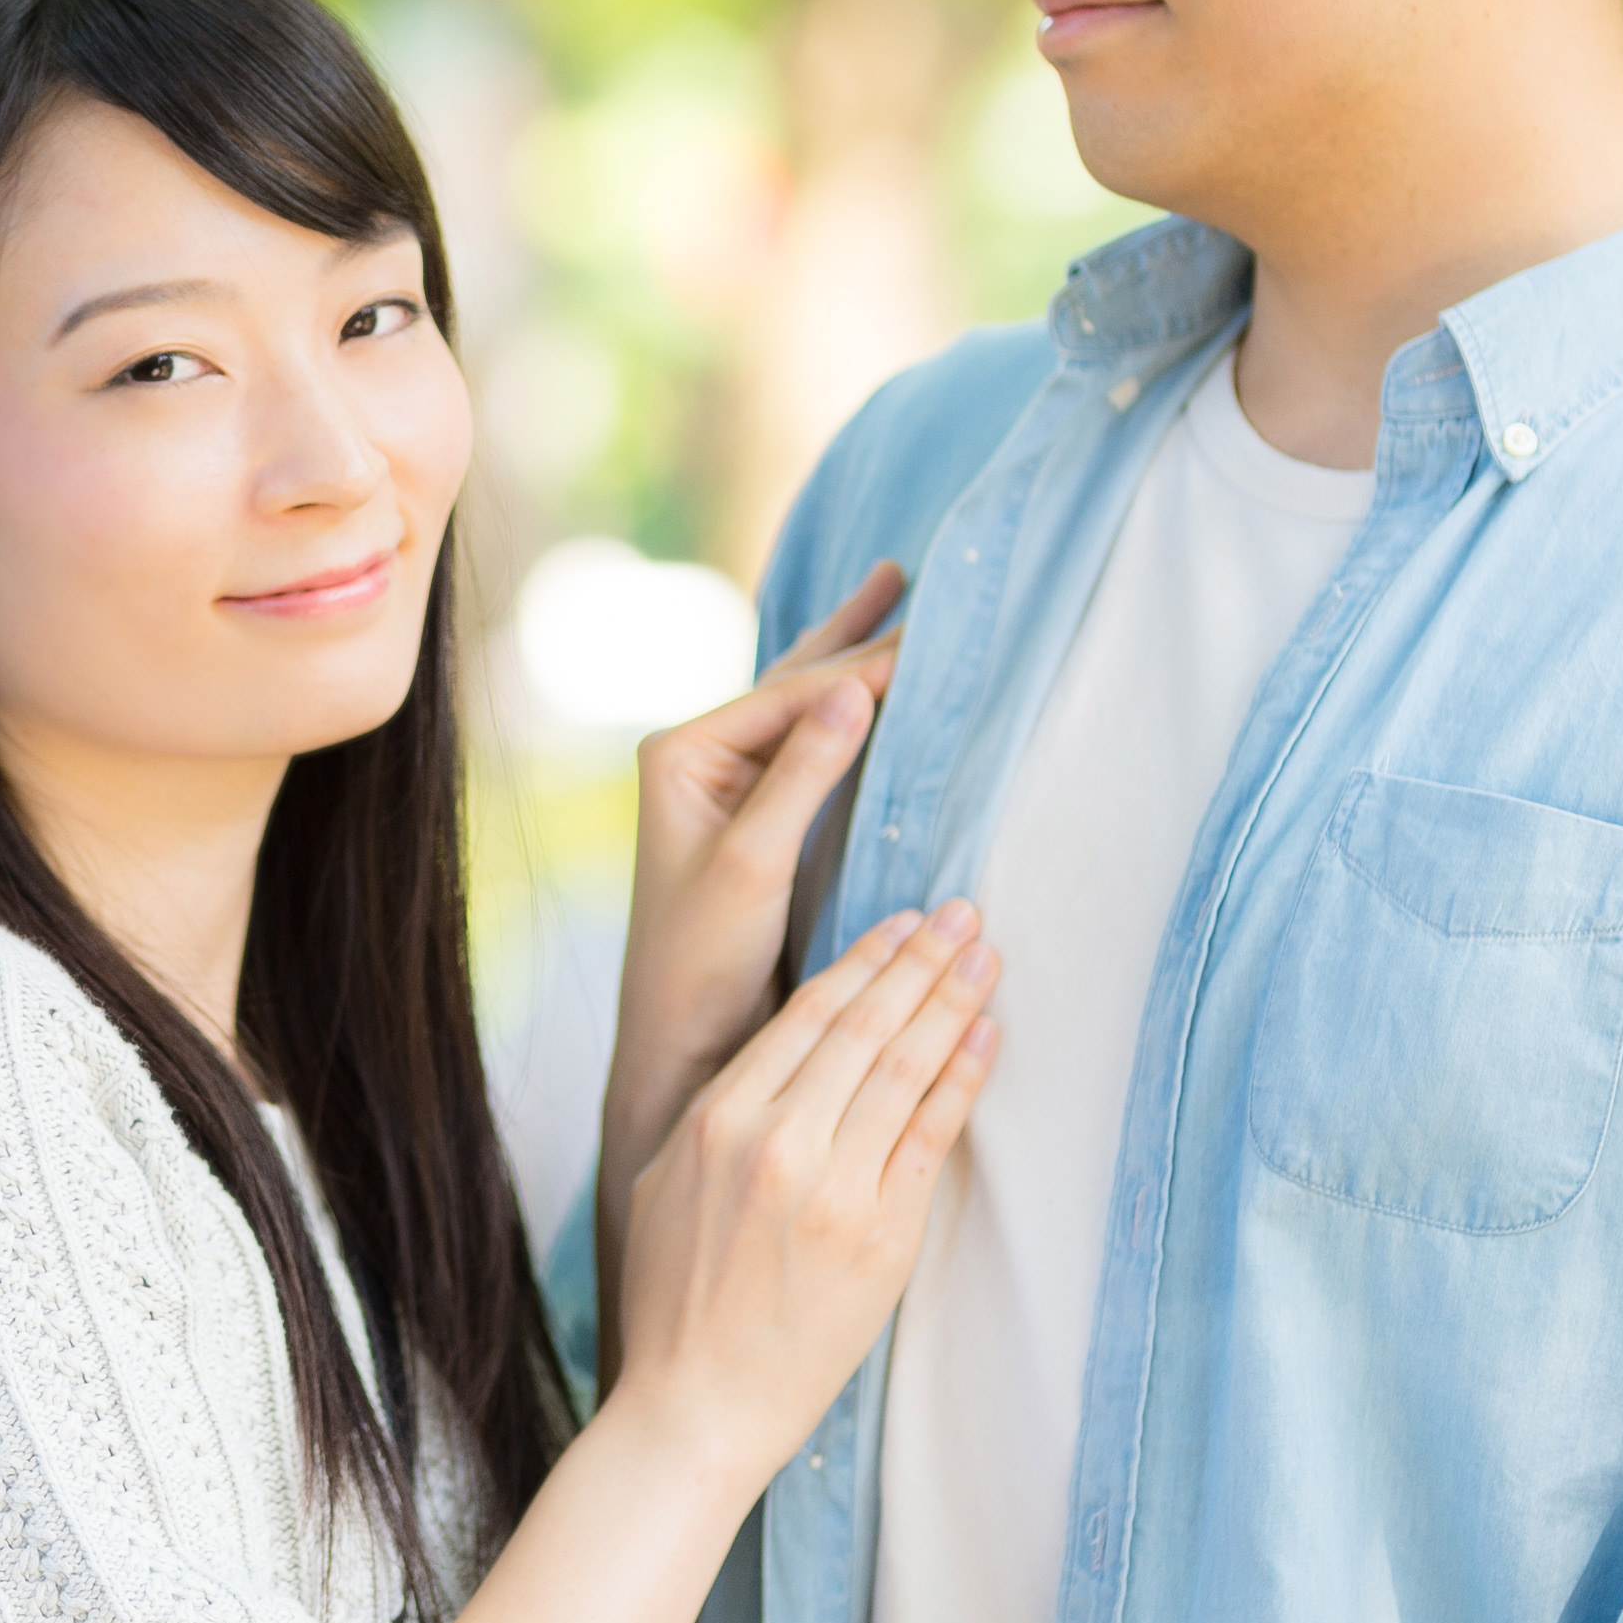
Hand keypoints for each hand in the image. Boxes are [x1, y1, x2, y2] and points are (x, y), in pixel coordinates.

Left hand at [603, 560, 907, 1214]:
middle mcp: (702, 760)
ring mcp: (730, 790)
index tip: (939, 627)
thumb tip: (850, 689)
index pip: (795, 692)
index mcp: (683, 754)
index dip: (868, 661)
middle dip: (856, 634)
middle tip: (914, 575)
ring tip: (890, 595)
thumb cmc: (699, 964)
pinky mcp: (759, 825)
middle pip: (798, 681)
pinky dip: (853, 715)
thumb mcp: (750, 865)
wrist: (683, 1048)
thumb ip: (799, 777)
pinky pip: (815, 750)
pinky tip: (872, 688)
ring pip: (807, 706)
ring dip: (852, 658)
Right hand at [605, 905, 998, 1483]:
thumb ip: (722, 1116)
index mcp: (716, 1121)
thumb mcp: (668, 1186)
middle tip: (965, 912)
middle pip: (865, 1025)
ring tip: (986, 955)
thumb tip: (781, 1058)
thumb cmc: (675, 1303)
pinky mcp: (879, 1236)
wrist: (693, 1406)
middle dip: (921, 959)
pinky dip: (963, 1078)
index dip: (863, 959)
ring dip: (953, 1001)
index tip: (903, 923)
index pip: (806, 1015)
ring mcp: (832, 1187)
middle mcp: (775, 1141)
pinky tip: (987, 1036)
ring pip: (905, 1067)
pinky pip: (931, 1136)